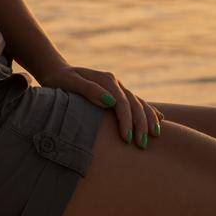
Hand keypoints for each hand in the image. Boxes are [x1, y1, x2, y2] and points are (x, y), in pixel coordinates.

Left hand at [38, 62, 163, 149]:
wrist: (56, 71)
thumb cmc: (59, 80)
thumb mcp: (69, 83)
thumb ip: (88, 90)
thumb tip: (110, 101)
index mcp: (106, 80)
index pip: (122, 102)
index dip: (126, 121)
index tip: (127, 139)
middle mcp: (115, 83)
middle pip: (134, 103)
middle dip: (141, 124)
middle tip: (142, 145)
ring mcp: (118, 87)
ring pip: (139, 103)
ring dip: (148, 119)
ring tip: (155, 135)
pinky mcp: (117, 93)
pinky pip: (137, 103)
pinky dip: (149, 111)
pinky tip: (159, 119)